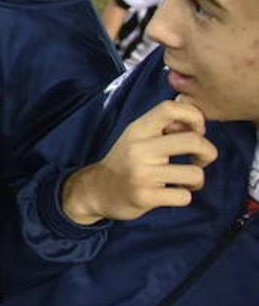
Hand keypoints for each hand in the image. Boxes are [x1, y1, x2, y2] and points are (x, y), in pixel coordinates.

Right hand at [61, 98, 216, 225]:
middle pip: (193, 141)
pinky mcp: (145, 197)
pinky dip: (183, 196)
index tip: (196, 131)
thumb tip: (193, 114)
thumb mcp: (137, 137)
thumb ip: (162, 125)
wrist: (97, 190)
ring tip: (184, 182)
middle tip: (200, 160)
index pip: (171, 108)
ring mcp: (141, 174)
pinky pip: (184, 197)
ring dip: (196, 180)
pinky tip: (171, 194)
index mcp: (138, 129)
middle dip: (208, 152)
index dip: (194, 116)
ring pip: (195, 174)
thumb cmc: (125, 162)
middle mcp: (139, 148)